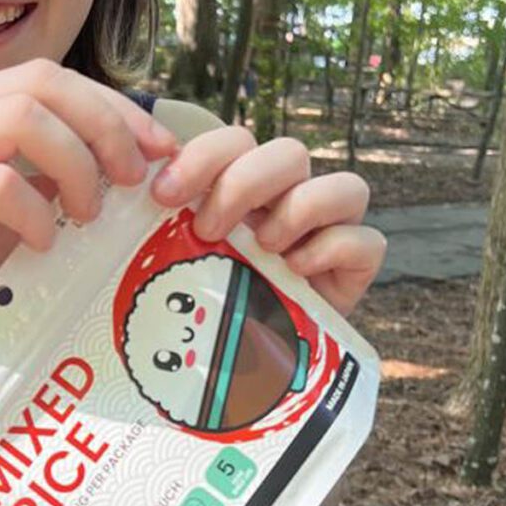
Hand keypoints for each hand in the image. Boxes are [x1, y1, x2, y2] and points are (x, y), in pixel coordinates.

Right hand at [0, 60, 177, 346]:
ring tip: (88, 213)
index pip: (53, 77)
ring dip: (73, 164)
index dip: (112, 106)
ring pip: (17, 120)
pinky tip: (44, 242)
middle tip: (130, 178)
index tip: (159, 148)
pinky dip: (34, 212)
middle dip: (101, 126)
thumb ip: (70, 164)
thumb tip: (145, 151)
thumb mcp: (34, 196)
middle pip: (39, 84)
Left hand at [150, 130, 385, 315]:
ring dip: (297, 212)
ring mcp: (331, 229)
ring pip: (345, 187)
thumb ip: (168, 224)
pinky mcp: (358, 267)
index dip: (201, 156)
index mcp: (245, 184)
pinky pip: (366, 241)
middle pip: (290, 153)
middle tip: (207, 229)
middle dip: (243, 185)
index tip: (163, 195)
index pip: (235, 141)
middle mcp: (291, 197)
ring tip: (263, 250)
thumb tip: (138, 198)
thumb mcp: (182, 257)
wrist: (249, 364)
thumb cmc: (209, 301)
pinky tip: (296, 271)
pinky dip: (330, 250)